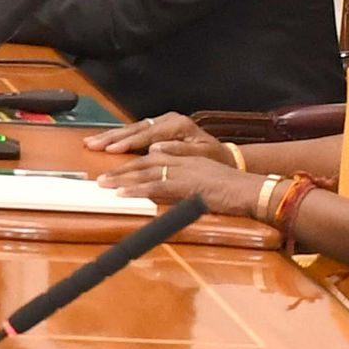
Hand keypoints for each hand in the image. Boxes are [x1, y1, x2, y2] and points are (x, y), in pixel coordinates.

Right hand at [86, 111, 207, 154]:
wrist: (222, 155)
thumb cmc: (213, 158)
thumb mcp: (201, 154)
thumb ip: (179, 150)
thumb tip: (156, 148)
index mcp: (178, 125)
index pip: (147, 133)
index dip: (128, 142)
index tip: (112, 149)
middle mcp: (167, 120)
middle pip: (135, 129)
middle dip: (112, 137)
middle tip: (93, 145)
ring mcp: (161, 123)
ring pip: (131, 129)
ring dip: (111, 136)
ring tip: (92, 143)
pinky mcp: (157, 129)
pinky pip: (134, 132)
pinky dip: (118, 137)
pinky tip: (105, 141)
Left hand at [93, 151, 268, 219]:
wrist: (251, 190)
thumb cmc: (230, 186)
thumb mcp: (202, 174)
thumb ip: (181, 170)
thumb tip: (157, 167)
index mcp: (184, 154)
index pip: (151, 153)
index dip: (129, 157)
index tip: (110, 162)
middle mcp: (181, 158)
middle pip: (143, 160)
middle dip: (119, 166)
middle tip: (98, 175)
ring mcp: (183, 170)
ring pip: (146, 171)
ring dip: (122, 178)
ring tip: (103, 184)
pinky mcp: (187, 185)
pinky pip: (158, 186)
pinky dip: (138, 190)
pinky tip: (122, 194)